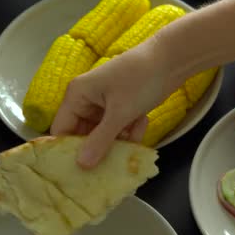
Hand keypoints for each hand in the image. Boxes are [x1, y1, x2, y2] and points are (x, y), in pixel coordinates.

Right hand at [50, 42, 171, 168]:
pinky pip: (120, 126)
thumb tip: (81, 165)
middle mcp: (87, 99)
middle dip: (99, 147)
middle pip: (84, 134)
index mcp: (77, 95)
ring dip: (120, 139)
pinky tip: (143, 122)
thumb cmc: (140, 80)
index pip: (61, 129)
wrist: (172, 60)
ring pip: (105, 133)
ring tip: (133, 138)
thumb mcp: (119, 113)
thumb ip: (100, 140)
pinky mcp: (123, 105)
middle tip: (109, 166)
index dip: (67, 151)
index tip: (76, 174)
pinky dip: (131, 129)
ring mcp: (106, 102)